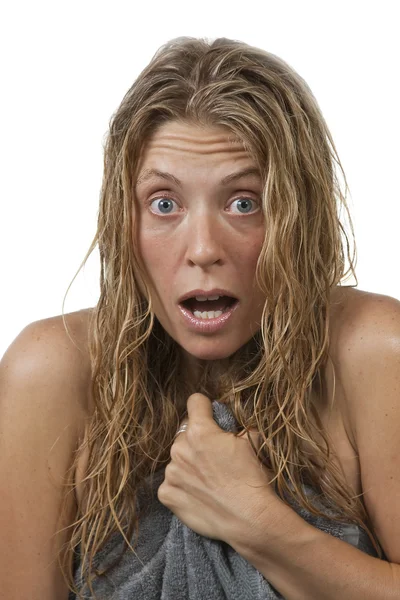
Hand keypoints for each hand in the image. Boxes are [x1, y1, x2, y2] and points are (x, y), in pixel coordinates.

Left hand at [157, 393, 275, 544]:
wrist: (249, 518)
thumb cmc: (253, 478)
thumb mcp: (252, 441)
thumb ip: (236, 426)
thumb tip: (232, 423)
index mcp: (200, 430)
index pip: (195, 402)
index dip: (205, 407)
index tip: (209, 414)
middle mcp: (180, 448)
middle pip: (184, 434)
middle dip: (197, 440)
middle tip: (214, 457)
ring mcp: (171, 472)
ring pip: (177, 459)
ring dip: (188, 465)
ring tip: (208, 480)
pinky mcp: (166, 495)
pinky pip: (169, 484)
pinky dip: (181, 487)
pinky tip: (199, 495)